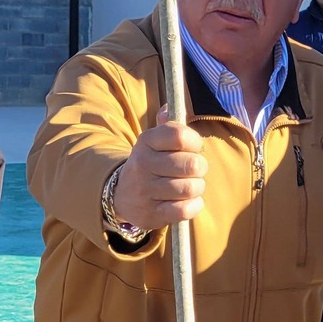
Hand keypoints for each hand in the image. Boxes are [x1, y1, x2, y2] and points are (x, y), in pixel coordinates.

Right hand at [111, 110, 205, 231]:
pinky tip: (188, 201)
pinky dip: (193, 205)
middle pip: (191, 164)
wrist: (122, 195)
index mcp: (146, 141)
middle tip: (195, 169)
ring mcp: (146, 191)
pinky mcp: (152, 214)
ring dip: (197, 187)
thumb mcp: (153, 141)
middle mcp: (144, 164)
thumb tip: (170, 107)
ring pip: (190, 188)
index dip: (195, 142)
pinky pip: (185, 210)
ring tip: (191, 185)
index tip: (194, 147)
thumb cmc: (149, 163)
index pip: (181, 136)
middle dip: (200, 167)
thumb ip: (167, 125)